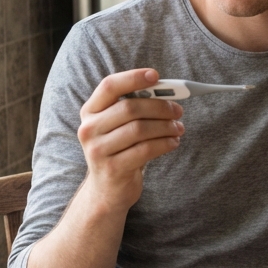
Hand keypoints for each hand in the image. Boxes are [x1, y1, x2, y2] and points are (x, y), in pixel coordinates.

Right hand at [78, 68, 183, 211]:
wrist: (107, 191)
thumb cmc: (119, 151)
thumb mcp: (118, 127)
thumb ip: (134, 107)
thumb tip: (167, 91)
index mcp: (90, 111)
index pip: (110, 86)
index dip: (134, 78)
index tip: (156, 76)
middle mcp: (89, 129)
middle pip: (129, 107)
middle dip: (159, 106)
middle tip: (178, 110)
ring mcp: (98, 150)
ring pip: (140, 129)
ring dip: (165, 126)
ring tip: (179, 128)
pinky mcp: (113, 168)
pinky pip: (146, 150)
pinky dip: (165, 143)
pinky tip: (173, 142)